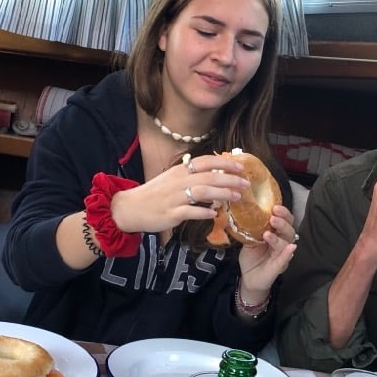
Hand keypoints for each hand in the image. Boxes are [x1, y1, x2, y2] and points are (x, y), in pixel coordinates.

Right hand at [109, 153, 248, 233]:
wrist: (130, 208)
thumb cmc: (154, 194)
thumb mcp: (172, 180)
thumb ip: (191, 177)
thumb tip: (215, 176)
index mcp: (179, 171)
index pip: (205, 161)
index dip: (224, 163)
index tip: (240, 166)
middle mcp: (178, 181)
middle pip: (209, 177)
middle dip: (230, 179)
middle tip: (246, 184)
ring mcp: (174, 198)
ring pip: (202, 192)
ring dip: (222, 194)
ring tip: (236, 198)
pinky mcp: (170, 214)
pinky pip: (190, 212)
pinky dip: (203, 212)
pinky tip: (214, 214)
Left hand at [237, 203, 297, 295]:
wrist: (248, 277)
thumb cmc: (251, 257)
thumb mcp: (249, 240)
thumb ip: (251, 228)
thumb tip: (246, 212)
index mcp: (276, 234)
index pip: (284, 221)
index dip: (283, 213)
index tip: (275, 207)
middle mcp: (282, 243)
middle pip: (289, 230)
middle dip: (282, 223)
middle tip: (273, 218)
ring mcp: (282, 255)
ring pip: (286, 243)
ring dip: (278, 237)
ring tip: (267, 234)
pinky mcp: (279, 267)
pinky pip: (284, 259)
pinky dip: (287, 253)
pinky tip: (291, 248)